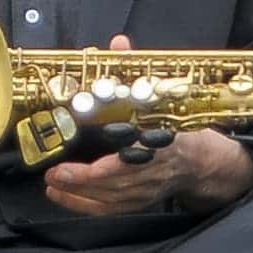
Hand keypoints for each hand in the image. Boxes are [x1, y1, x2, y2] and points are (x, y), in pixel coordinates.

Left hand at [38, 27, 252, 216]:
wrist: (200, 161)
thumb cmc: (175, 125)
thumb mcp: (159, 95)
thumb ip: (134, 70)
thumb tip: (118, 42)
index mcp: (162, 141)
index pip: (132, 157)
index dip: (102, 166)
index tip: (76, 161)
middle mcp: (155, 169)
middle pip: (116, 182)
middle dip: (82, 181)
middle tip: (53, 173)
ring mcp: (148, 190)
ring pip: (111, 199)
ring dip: (78, 195)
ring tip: (52, 184)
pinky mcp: (140, 202)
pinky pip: (110, 209)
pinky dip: (84, 206)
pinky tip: (62, 197)